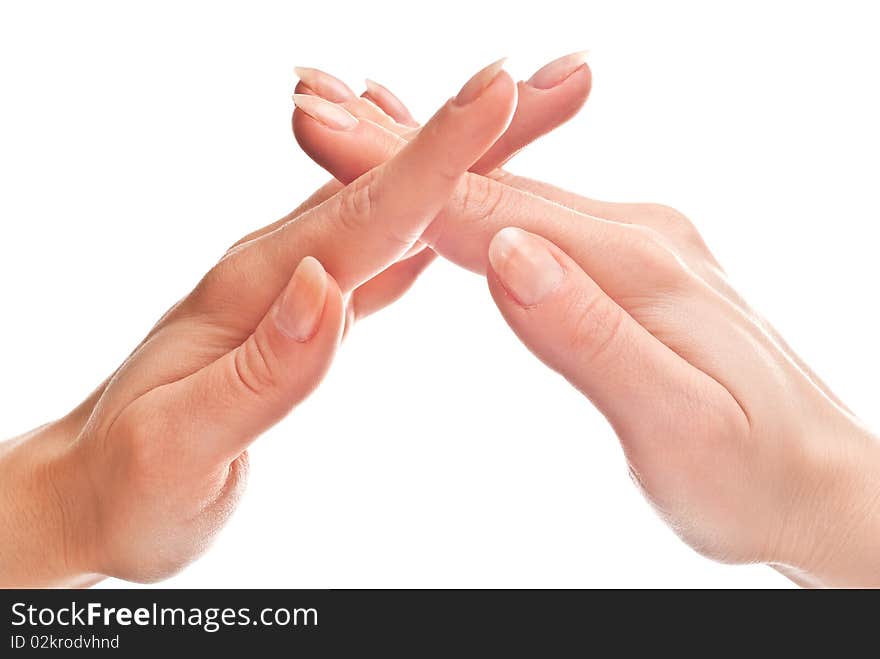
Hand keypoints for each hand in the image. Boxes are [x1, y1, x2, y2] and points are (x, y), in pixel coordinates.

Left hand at [0, 60, 525, 585]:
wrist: (92, 486)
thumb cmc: (132, 481)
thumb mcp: (182, 441)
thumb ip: (264, 369)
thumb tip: (328, 290)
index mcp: (256, 293)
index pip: (364, 214)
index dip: (436, 157)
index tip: (501, 92)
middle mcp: (280, 270)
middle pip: (395, 187)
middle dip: (480, 132)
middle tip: (560, 79)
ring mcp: (296, 286)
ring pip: (396, 207)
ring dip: (466, 160)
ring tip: (529, 114)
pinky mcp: (306, 310)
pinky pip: (382, 247)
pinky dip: (429, 214)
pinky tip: (457, 204)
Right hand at [294, 69, 879, 586]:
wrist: (819, 483)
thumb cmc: (750, 472)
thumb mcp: (675, 420)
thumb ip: (588, 334)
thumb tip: (506, 255)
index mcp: (633, 267)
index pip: (490, 211)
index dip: (402, 175)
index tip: (324, 133)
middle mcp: (634, 239)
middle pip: (494, 186)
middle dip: (399, 146)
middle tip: (315, 104)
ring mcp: (633, 249)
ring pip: (512, 196)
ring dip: (432, 162)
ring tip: (360, 122)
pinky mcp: (630, 269)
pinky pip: (539, 220)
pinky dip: (478, 196)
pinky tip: (453, 184)